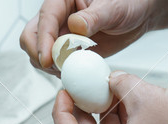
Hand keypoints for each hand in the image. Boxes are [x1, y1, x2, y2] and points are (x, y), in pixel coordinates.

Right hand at [20, 0, 167, 75]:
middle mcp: (57, 17)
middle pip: (30, 36)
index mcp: (63, 0)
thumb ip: (94, 17)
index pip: (45, 19)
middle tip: (57, 67)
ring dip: (50, 66)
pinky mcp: (67, 50)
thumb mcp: (114, 8)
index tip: (48, 60)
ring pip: (39, 53)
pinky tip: (76, 73)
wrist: (137, 16)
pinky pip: (54, 64)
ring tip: (71, 70)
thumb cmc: (127, 3)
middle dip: (38, 54)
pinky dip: (60, 72)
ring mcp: (60, 34)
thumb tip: (75, 26)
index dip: (43, 40)